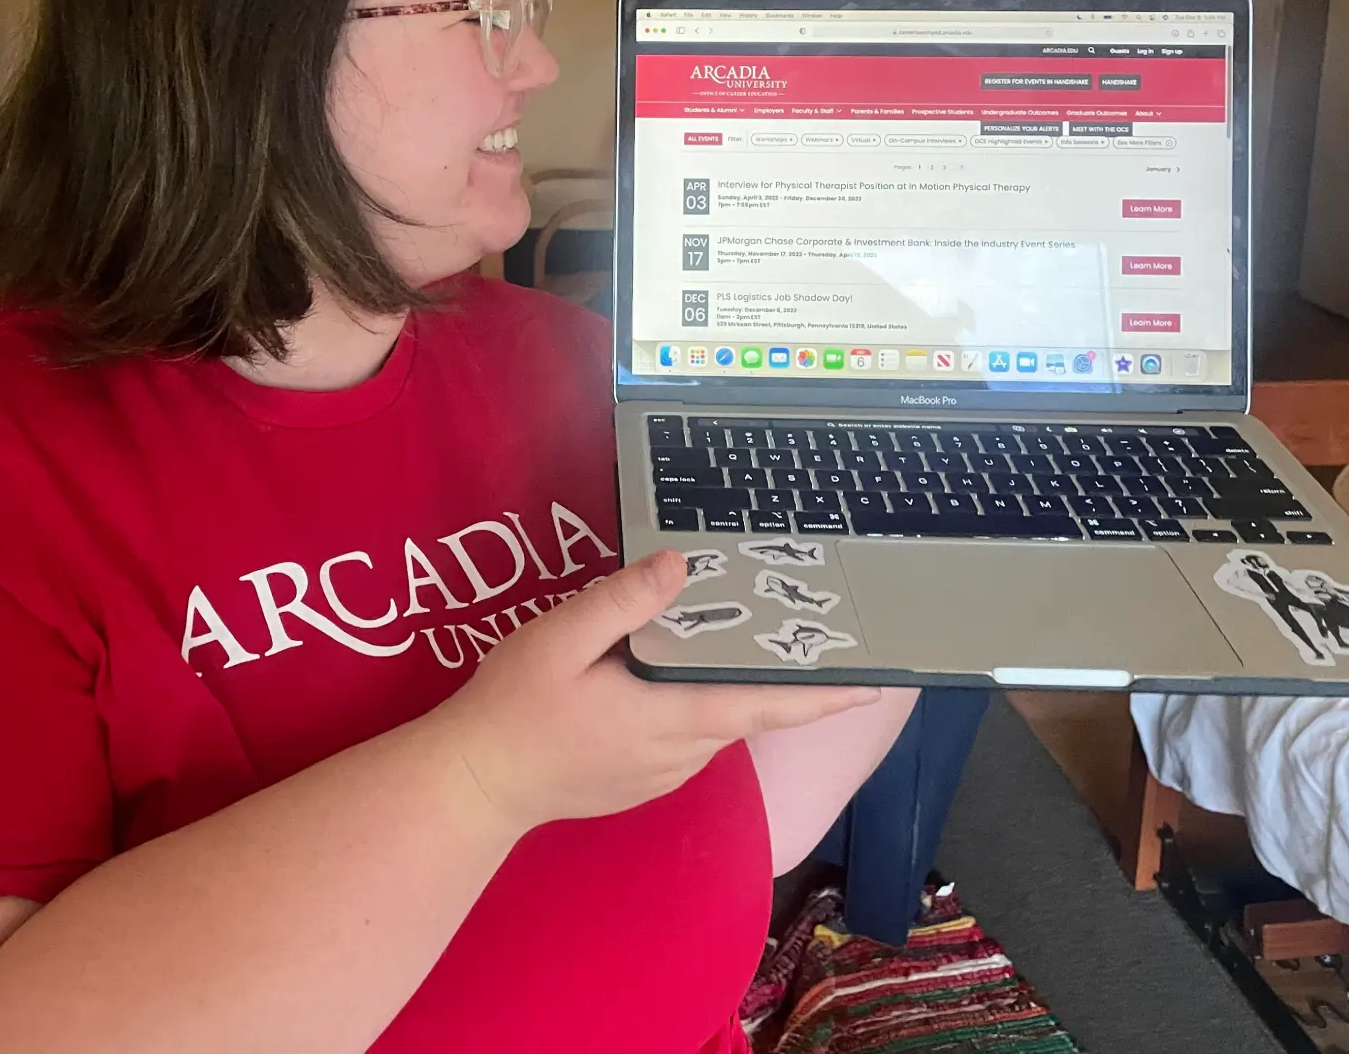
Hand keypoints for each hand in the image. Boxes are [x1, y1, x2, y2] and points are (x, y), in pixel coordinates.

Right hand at [425, 550, 880, 835]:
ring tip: (741, 643)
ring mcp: (659, 773)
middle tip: (807, 636)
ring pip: (712, 722)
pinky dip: (694, 705)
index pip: (763, 704)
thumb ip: (623, 601)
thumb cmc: (514, 707)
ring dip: (729, 688)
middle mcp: (679, 752)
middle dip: (780, 679)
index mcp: (669, 717)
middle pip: (744, 709)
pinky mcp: (639, 779)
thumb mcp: (559, 637)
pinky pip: (684, 736)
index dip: (821, 696)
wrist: (475, 784)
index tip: (873, 684)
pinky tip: (670, 678)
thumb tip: (679, 565)